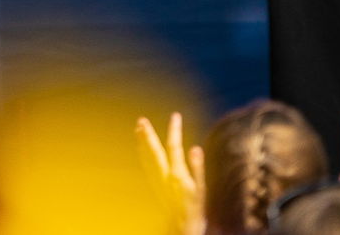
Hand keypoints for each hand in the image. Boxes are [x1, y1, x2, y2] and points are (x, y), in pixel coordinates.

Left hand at [135, 113, 204, 234]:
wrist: (182, 225)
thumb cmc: (195, 207)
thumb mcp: (201, 189)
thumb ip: (197, 168)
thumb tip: (196, 148)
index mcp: (177, 174)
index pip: (174, 146)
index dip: (174, 130)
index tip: (176, 115)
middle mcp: (163, 175)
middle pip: (153, 150)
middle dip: (148, 134)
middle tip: (142, 119)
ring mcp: (156, 179)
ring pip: (145, 156)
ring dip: (141, 140)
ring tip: (138, 126)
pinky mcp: (152, 183)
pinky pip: (144, 163)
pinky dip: (141, 151)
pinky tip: (140, 145)